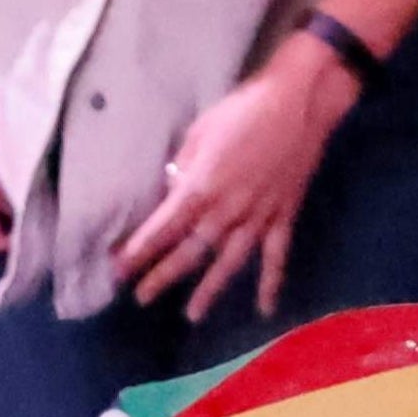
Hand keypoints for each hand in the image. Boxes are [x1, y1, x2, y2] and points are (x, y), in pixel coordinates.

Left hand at [106, 34, 357, 315]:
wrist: (298, 102)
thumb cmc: (242, 109)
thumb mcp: (200, 132)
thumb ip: (183, 168)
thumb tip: (171, 194)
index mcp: (203, 185)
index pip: (163, 226)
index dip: (140, 249)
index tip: (119, 268)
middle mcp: (228, 208)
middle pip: (191, 250)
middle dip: (164, 275)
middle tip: (142, 298)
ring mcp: (259, 215)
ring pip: (230, 260)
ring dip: (210, 289)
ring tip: (192, 314)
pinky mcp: (284, 215)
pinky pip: (277, 254)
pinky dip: (272, 282)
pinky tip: (265, 308)